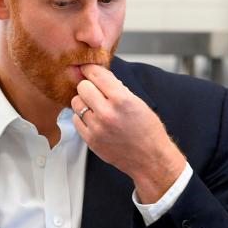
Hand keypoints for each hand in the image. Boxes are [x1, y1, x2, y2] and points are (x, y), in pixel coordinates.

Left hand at [71, 64, 186, 203]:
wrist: (150, 159)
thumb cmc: (148, 130)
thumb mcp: (138, 102)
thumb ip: (118, 89)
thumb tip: (99, 76)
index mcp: (122, 100)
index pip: (96, 74)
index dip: (90, 69)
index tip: (88, 69)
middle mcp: (107, 113)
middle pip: (82, 87)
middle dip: (88, 86)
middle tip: (95, 90)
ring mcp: (97, 128)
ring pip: (76, 103)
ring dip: (84, 101)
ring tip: (95, 106)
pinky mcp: (91, 140)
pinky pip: (76, 120)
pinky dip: (83, 117)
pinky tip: (94, 119)